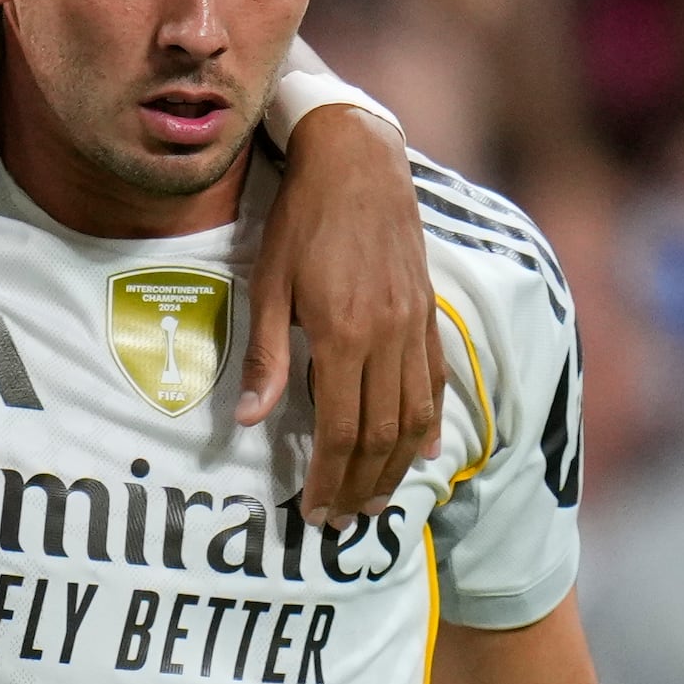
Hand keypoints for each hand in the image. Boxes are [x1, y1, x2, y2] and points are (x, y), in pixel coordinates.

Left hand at [241, 106, 443, 523]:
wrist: (356, 163)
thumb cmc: (300, 220)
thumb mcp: (267, 284)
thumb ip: (265, 355)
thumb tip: (249, 420)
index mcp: (345, 335)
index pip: (340, 429)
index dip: (328, 476)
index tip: (313, 509)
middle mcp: (388, 338)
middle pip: (382, 435)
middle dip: (361, 485)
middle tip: (341, 520)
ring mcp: (415, 327)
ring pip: (415, 418)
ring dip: (396, 467)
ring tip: (375, 499)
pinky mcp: (428, 313)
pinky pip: (434, 382)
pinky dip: (431, 424)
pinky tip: (424, 453)